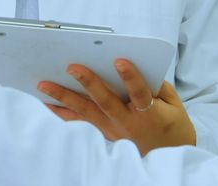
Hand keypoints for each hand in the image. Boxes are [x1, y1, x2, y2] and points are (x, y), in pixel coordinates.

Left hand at [38, 59, 195, 155]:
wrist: (168, 156)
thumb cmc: (173, 126)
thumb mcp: (174, 105)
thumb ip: (158, 85)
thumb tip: (138, 65)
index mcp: (149, 114)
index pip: (140, 93)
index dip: (130, 77)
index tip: (119, 60)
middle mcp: (127, 123)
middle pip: (105, 102)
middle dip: (88, 83)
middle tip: (71, 67)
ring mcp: (112, 131)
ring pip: (85, 113)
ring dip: (63, 97)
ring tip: (44, 85)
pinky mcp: (102, 136)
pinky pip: (80, 123)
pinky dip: (62, 113)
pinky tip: (47, 103)